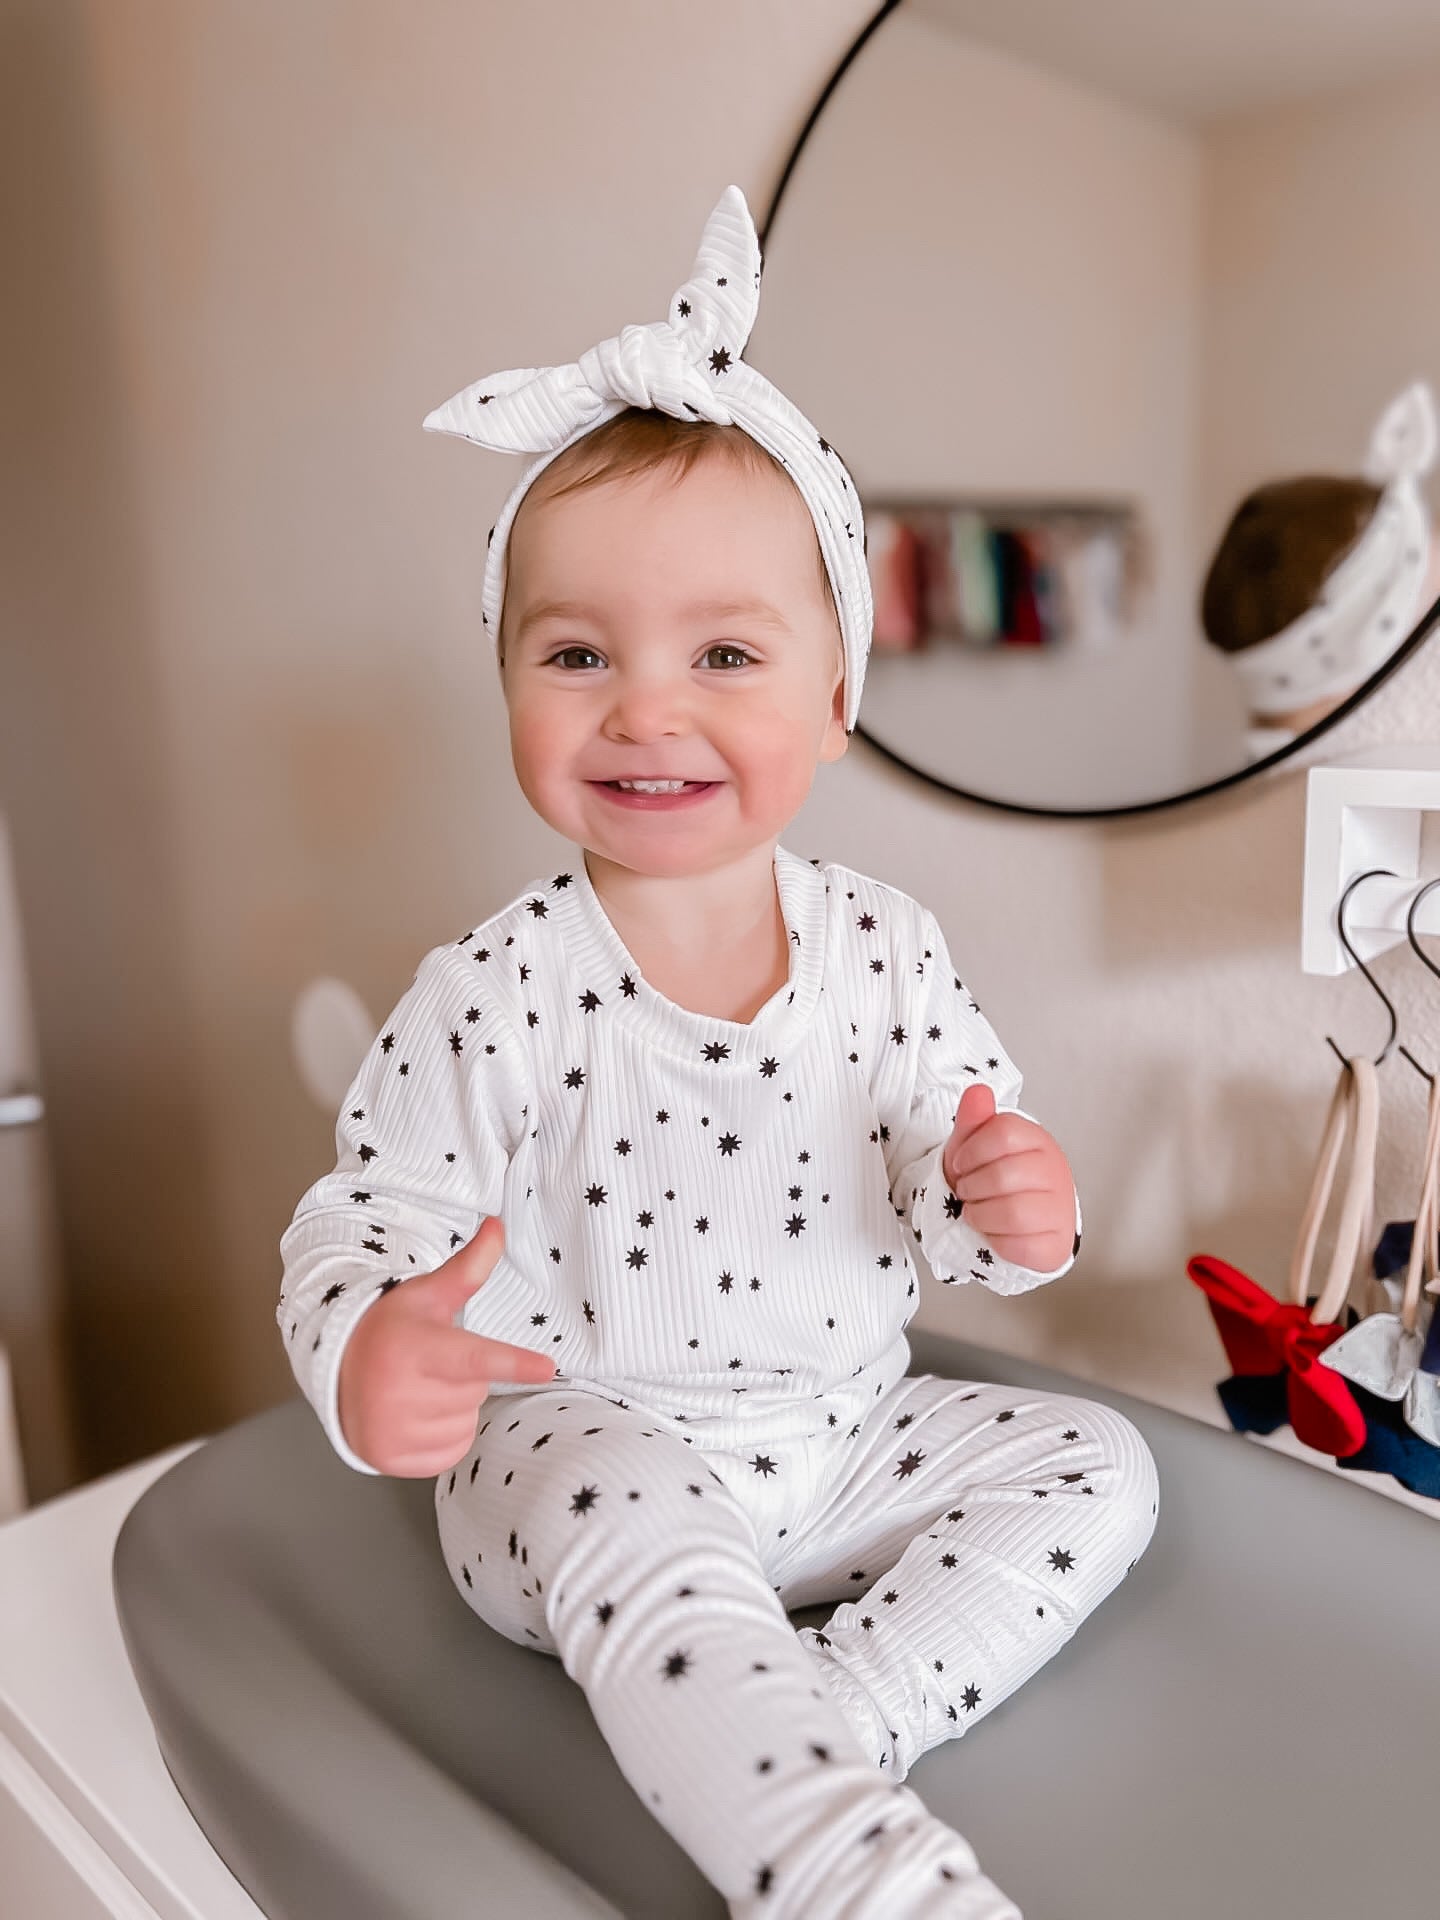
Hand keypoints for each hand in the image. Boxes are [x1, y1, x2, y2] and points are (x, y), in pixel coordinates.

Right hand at [337, 1214, 556, 1475]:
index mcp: (412, 1349)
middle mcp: (399, 1394)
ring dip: (454, 1407)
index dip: (512, 1363)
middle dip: (463, 1378)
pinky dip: (444, 1435)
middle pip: (475, 1392)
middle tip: (429, 1364)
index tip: (547, 1368)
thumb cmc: (390, 1329)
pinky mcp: (390, 1461)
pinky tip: (416, 1415)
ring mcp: (393, 1432)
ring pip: (466, 1422)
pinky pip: (452, 1450)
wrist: (335, 1373)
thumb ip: (468, 1268)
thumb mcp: (425, 1295)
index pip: (472, 1358)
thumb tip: (499, 1226)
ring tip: (417, 1388)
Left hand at [942, 1083, 1075, 1272]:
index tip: (961, 1164)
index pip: (1003, 1132)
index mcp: (1037, 1140)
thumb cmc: (992, 1180)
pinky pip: (1018, 1244)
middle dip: (971, 1187)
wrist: (1014, 1224)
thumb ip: (974, 1120)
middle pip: (1003, 1175)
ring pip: (1011, 1212)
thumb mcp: (975, 1147)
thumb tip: (978, 1092)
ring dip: (980, 1215)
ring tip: (978, 1211)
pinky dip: (995, 1240)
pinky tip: (995, 1232)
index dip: (971, 1151)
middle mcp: (1055, 1171)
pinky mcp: (1056, 1243)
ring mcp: (1060, 1208)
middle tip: (968, 1191)